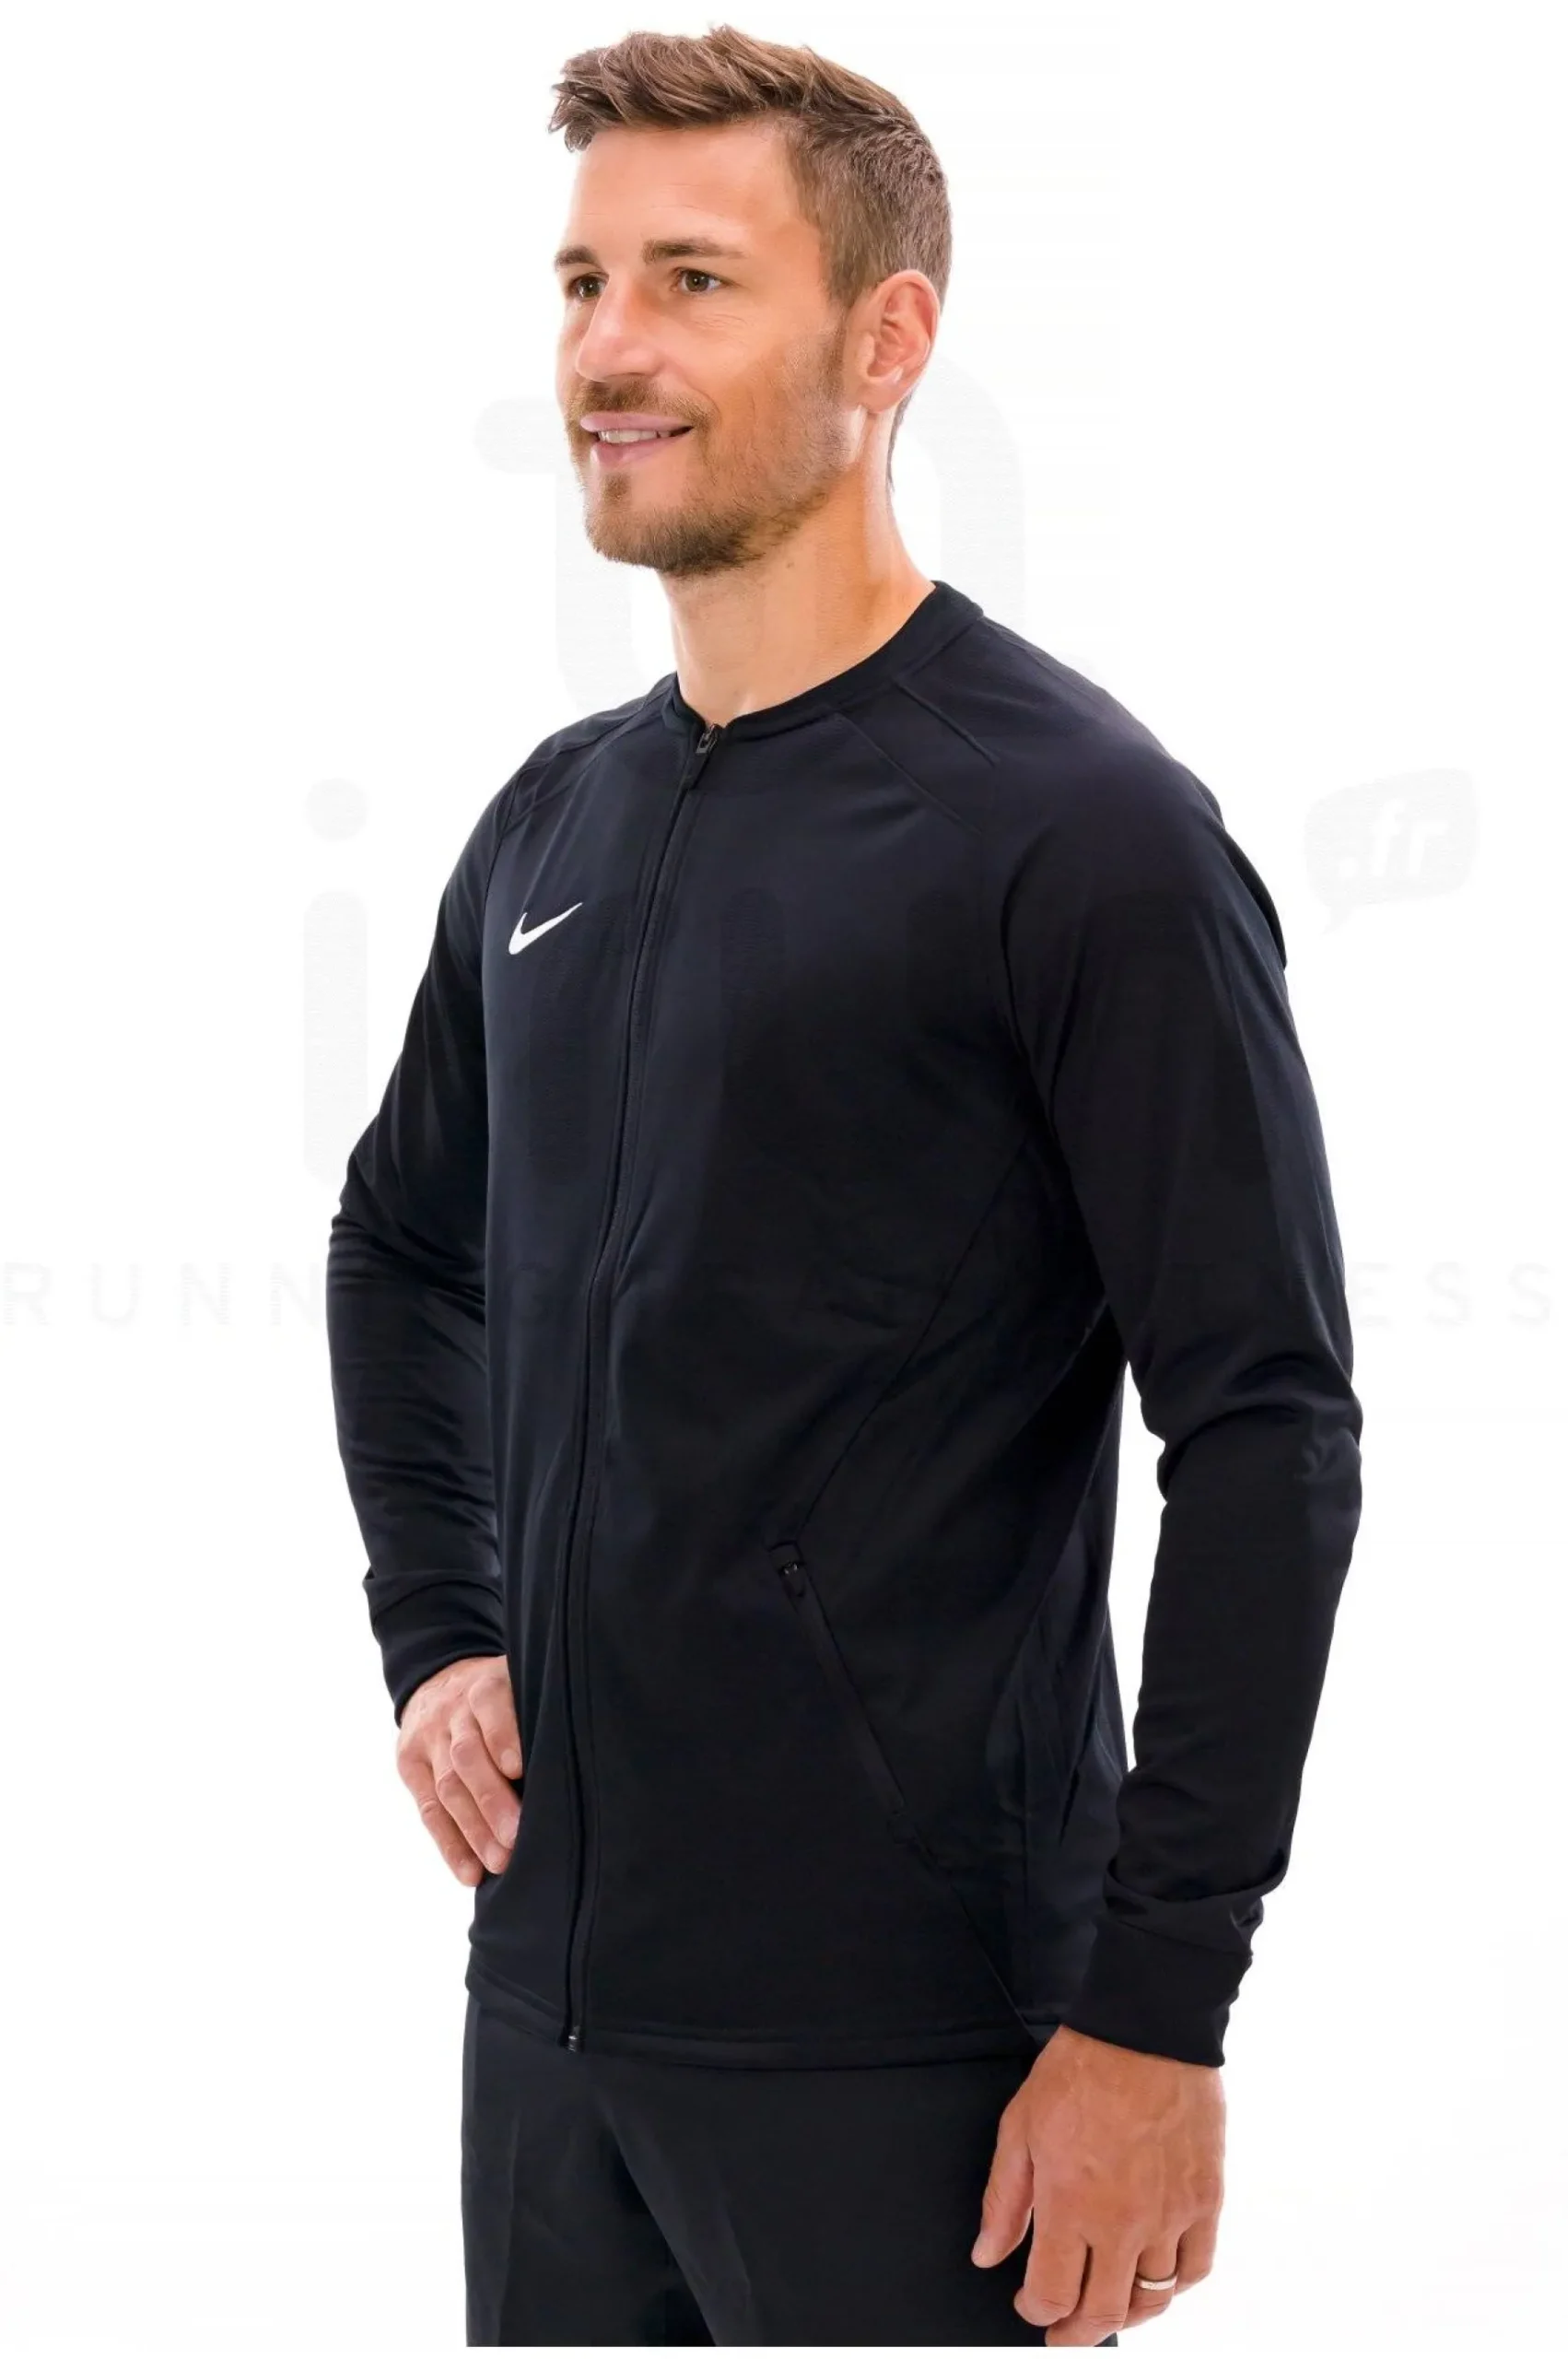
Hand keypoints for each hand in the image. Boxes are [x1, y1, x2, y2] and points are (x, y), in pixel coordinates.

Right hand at [395, 1655, 522, 1886]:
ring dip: (473, 1830)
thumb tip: (575, 1765)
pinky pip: (428, 1810)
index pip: (490, 1707)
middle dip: (491, 1799)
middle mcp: (452, 1711)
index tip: (518, 1770)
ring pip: (448, 1787)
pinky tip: (469, 1873)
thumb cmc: (501, 1698)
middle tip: (516, 1836)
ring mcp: (428, 1739)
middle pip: (467, 1756)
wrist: (438, 1681)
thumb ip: (536, 1715)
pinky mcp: (410, 1765)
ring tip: (499, 1861)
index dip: (502, 1737)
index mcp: (485, 1686)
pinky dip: (450, 1845)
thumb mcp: (518, 1684)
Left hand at [971, 2024, 1223, 2342]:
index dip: (1035, 2312)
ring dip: (1127, 2314)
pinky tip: (1158, 2278)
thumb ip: (1004, 2199)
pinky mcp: (1205, 2200)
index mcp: (1069, 2206)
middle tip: (1065, 2331)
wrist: (1146, 2031)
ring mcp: (1169, 2216)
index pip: (1051, 2295)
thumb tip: (988, 2253)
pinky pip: (1196, 2269)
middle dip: (1077, 2332)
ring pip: (1153, 2300)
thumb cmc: (1081, 2069)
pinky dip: (1177, 2286)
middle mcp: (1121, 2224)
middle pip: (1103, 2313)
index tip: (1029, 2304)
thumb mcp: (1021, 2126)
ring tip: (1110, 2309)